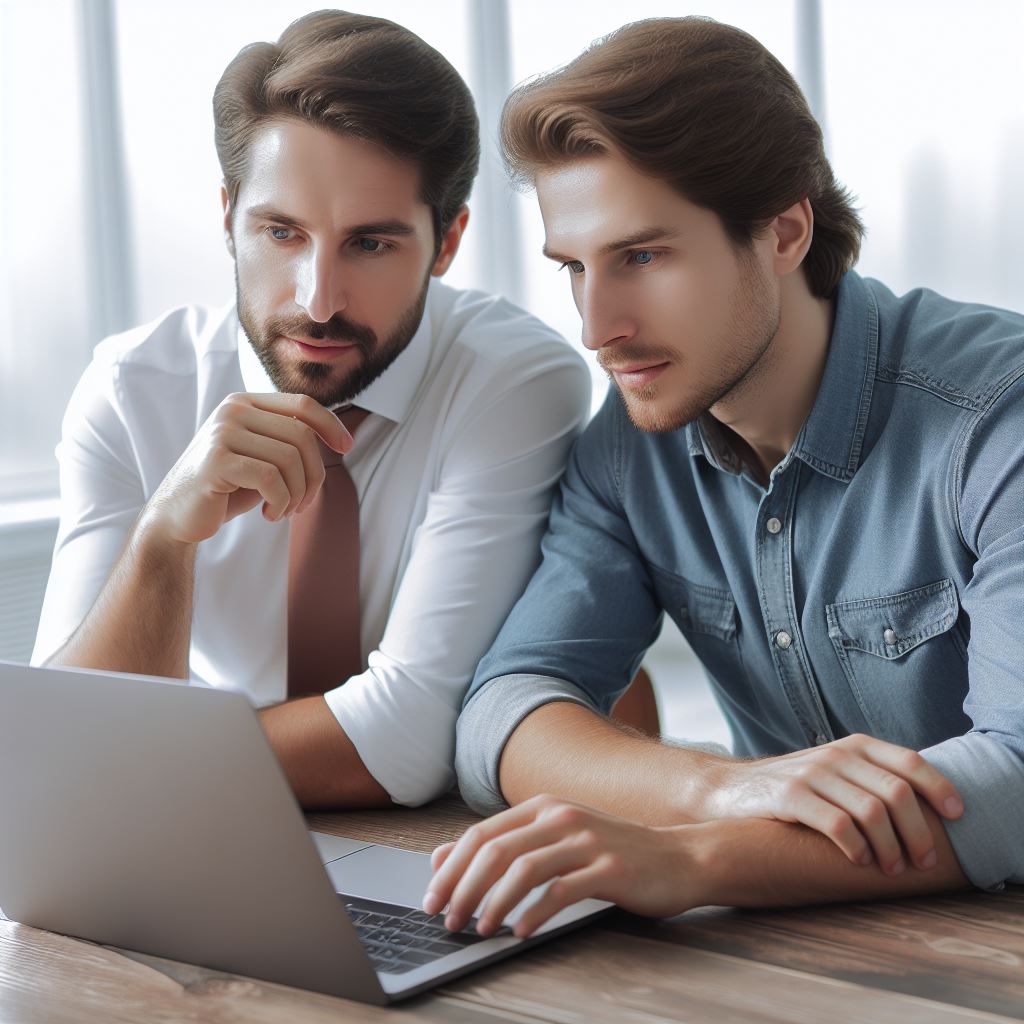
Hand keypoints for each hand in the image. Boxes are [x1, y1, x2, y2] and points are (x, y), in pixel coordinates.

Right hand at [142, 393, 352, 544]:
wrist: (176, 517)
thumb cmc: (226, 489)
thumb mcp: (263, 458)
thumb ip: (289, 442)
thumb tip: (338, 436)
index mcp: (244, 403)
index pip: (302, 404)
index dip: (331, 425)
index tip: (347, 447)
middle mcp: (232, 410)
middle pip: (301, 436)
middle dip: (313, 476)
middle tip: (303, 504)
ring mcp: (222, 432)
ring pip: (290, 459)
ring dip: (297, 494)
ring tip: (284, 511)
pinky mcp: (216, 461)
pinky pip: (271, 479)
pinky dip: (281, 502)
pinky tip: (270, 515)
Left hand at [423, 795, 697, 939]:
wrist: (679, 857)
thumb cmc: (613, 851)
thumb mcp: (558, 838)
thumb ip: (506, 843)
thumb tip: (442, 857)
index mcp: (544, 806)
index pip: (482, 833)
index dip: (451, 866)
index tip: (432, 898)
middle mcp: (561, 816)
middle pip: (496, 849)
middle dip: (464, 887)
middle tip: (448, 919)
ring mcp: (586, 840)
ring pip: (523, 869)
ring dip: (494, 902)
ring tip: (480, 929)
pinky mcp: (609, 867)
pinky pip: (561, 891)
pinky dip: (534, 913)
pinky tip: (519, 932)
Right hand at [704, 734, 963, 874]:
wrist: (731, 791)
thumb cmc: (795, 788)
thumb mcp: (836, 771)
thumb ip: (872, 778)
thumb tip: (926, 807)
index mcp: (854, 745)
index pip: (910, 761)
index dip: (939, 788)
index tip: (956, 817)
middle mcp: (836, 754)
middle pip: (897, 793)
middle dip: (918, 833)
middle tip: (923, 862)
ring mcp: (812, 773)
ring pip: (872, 813)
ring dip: (891, 848)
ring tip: (891, 869)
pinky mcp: (790, 796)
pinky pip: (838, 825)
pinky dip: (857, 849)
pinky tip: (858, 861)